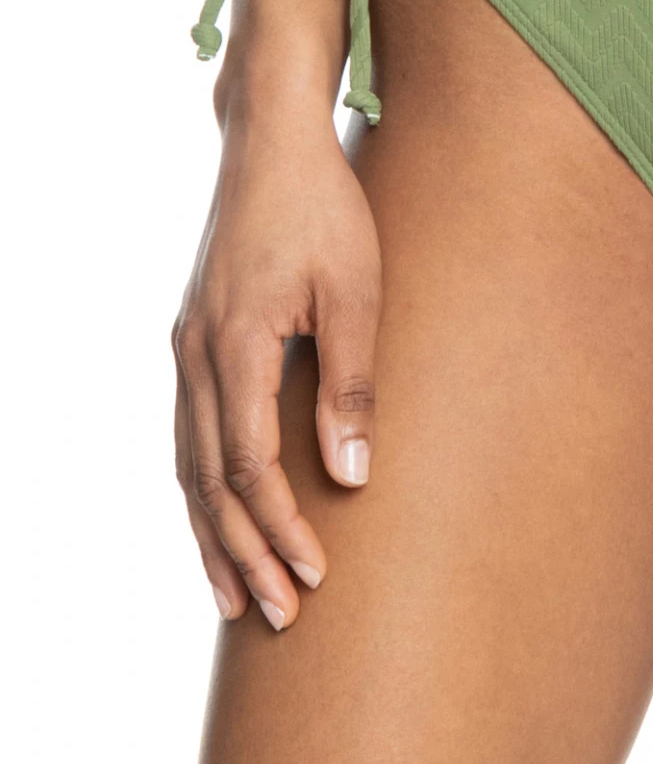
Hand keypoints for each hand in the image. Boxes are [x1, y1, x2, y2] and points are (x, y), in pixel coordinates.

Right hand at [172, 109, 380, 627]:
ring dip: (214, 533)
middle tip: (281, 617)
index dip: (282, 529)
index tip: (318, 578)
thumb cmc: (325, 211)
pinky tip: (217, 516)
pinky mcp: (195, 341)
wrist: (272, 146)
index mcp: (234, 347)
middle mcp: (195, 357)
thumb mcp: (356, 293)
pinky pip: (189, 434)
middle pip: (211, 482)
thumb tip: (352, 475)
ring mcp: (186, 349)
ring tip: (235, 597)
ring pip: (189, 465)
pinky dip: (202, 488)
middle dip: (244, 553)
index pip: (252, 468)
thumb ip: (351, 385)